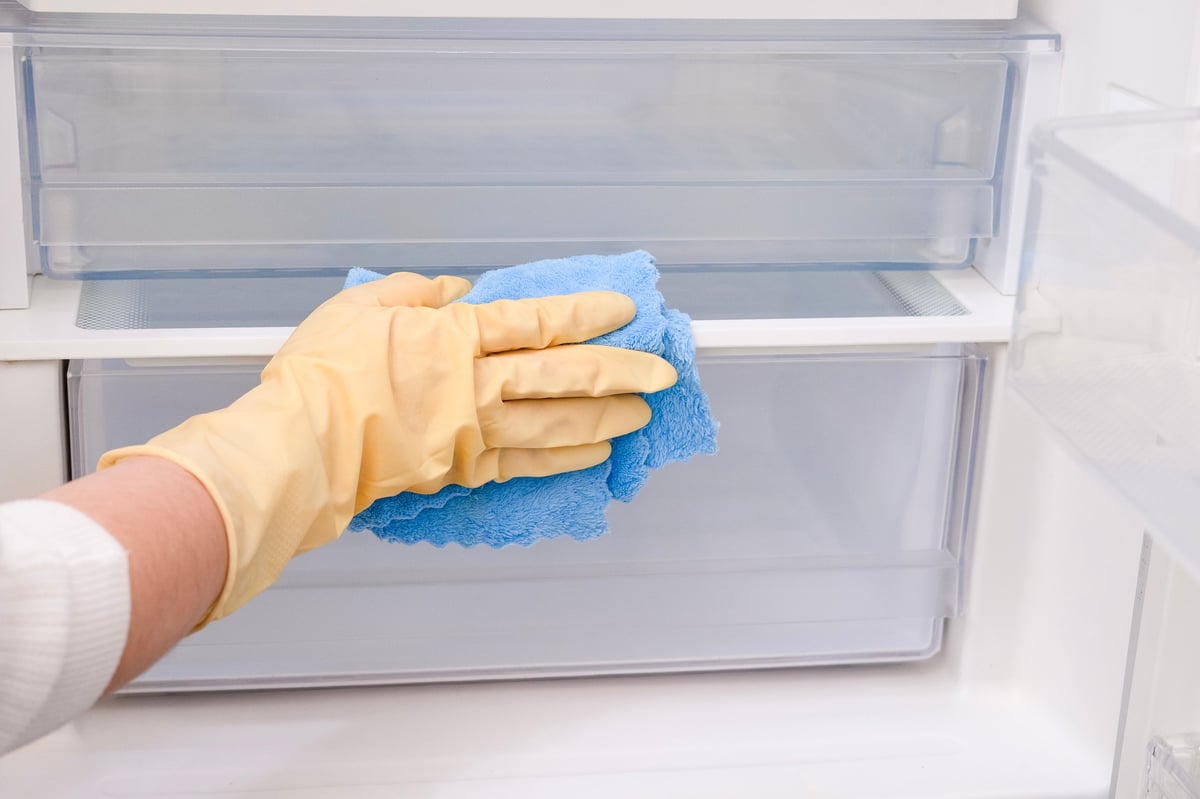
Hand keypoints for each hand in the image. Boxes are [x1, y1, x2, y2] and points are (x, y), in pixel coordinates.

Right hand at [100, 273, 676, 622]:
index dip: (586, 314)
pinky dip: (567, 459)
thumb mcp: (363, 304)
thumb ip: (417, 293)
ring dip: (607, 417)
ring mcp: (475, 431)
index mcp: (456, 336)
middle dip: (621, 371)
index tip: (625, 311)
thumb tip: (462, 292)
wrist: (299, 444)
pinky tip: (598, 454)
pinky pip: (528, 464)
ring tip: (643, 413)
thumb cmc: (323, 371)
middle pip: (564, 374)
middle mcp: (477, 384)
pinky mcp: (464, 469)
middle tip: (665, 371)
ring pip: (557, 423)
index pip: (537, 321)